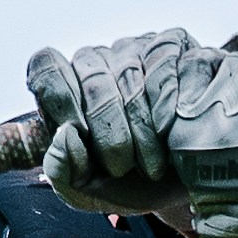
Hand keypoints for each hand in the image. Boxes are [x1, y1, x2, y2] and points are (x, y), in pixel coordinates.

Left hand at [27, 27, 201, 217]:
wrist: (189, 184)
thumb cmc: (132, 183)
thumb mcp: (89, 191)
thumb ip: (60, 171)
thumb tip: (65, 135)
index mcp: (67, 89)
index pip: (47, 68)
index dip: (60, 98)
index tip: (77, 133)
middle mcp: (100, 61)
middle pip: (92, 77)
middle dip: (109, 131)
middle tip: (121, 167)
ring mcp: (138, 49)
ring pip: (132, 74)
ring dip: (145, 129)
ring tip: (154, 164)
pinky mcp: (178, 46)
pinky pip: (171, 66)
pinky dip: (175, 107)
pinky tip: (177, 132)